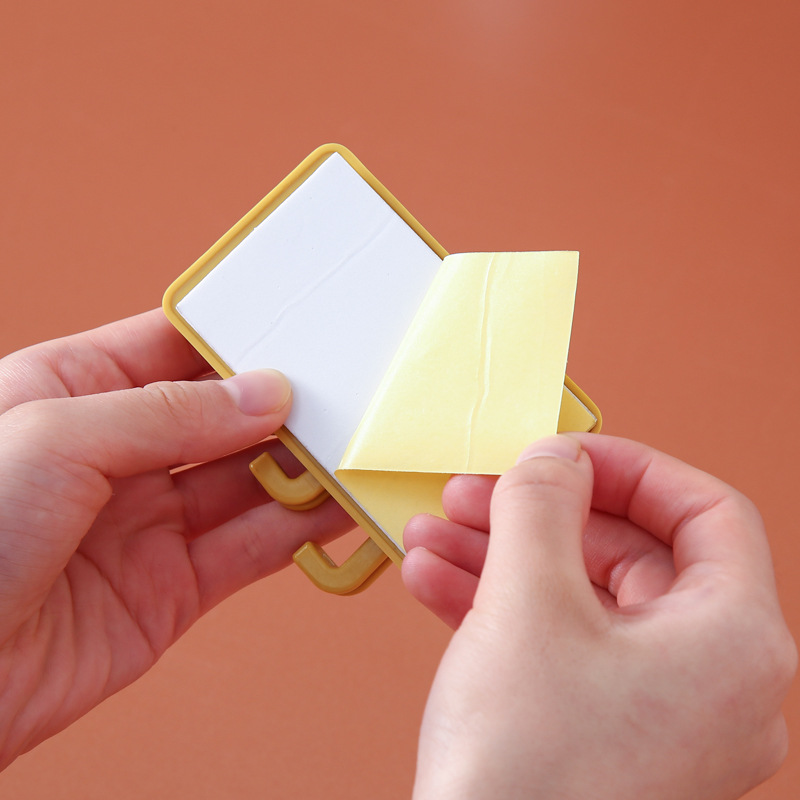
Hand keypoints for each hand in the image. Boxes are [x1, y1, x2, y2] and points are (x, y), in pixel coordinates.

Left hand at [0, 310, 351, 767]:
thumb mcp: (56, 436)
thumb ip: (168, 413)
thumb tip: (265, 394)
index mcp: (73, 392)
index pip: (173, 347)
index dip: (237, 338)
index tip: (301, 330)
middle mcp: (117, 454)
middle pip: (222, 416)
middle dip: (283, 405)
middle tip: (347, 395)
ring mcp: (149, 522)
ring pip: (248, 482)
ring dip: (303, 468)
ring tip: (358, 448)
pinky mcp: (174, 588)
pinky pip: (252, 548)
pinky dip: (300, 531)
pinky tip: (339, 507)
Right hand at [404, 433, 795, 798]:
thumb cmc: (525, 776)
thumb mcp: (526, 602)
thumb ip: (541, 504)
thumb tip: (552, 456)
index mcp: (735, 643)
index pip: (704, 511)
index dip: (627, 467)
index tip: (560, 452)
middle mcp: (712, 682)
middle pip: (627, 554)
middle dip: (537, 515)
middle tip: (474, 494)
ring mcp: (657, 717)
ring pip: (580, 599)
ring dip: (502, 558)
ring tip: (434, 537)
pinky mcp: (603, 739)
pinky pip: (557, 646)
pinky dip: (499, 607)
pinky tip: (435, 582)